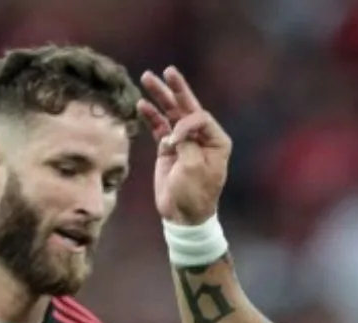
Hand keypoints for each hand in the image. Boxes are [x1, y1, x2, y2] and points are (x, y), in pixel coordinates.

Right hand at [139, 66, 231, 225]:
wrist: (183, 216)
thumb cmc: (195, 195)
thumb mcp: (194, 169)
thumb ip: (186, 144)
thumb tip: (174, 131)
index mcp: (216, 141)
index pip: (199, 117)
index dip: (185, 123)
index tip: (175, 141)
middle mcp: (202, 137)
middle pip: (187, 107)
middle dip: (176, 89)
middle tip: (167, 71)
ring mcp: (184, 141)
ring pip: (171, 114)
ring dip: (159, 97)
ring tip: (146, 78)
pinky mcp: (169, 149)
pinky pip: (159, 127)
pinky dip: (151, 116)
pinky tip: (141, 105)